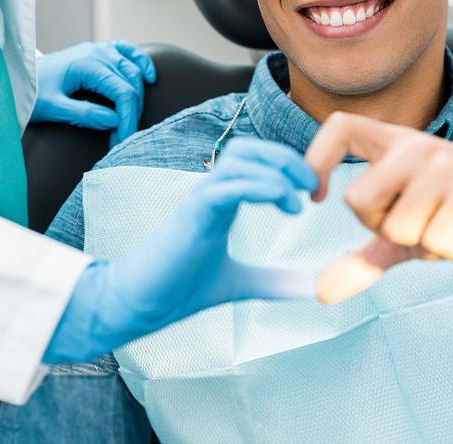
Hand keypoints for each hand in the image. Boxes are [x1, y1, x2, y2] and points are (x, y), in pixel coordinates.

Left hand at [32, 40, 157, 145]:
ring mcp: (98, 49)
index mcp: (87, 64)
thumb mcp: (53, 108)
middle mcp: (97, 52)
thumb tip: (114, 120)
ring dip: (136, 96)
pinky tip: (149, 77)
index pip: (122, 92)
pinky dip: (140, 62)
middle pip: (131, 83)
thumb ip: (84, 114)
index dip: (128, 119)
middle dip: (131, 113)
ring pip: (132, 70)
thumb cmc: (31, 92)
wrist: (16, 76)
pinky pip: (127, 51)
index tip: (124, 141)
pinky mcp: (97, 52)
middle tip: (122, 139)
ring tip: (128, 121)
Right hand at [43, 138, 317, 363]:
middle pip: (248, 148)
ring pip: (239, 159)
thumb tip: (309, 288)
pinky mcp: (193, 214)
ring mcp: (200, 200)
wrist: (140, 304)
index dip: (286, 166)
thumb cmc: (179, 288)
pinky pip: (228, 186)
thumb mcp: (239, 284)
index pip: (254, 161)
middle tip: (313, 186)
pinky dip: (260, 186)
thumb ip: (272, 282)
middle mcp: (211, 193)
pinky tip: (284, 204)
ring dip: (277, 170)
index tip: (312, 193)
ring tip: (300, 199)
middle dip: (285, 158)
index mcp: (220, 202)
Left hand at [306, 112, 452, 303]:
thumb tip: (321, 292)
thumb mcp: (409, 236)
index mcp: (395, 145)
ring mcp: (445, 164)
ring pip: (397, 228)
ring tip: (451, 227)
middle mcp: (416, 146)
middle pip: (358, 201)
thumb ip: (365, 257)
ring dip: (423, 244)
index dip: (315, 158)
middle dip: (383, 231)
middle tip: (421, 226)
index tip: (316, 197)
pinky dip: (450, 250)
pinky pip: (434, 240)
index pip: (340, 127)